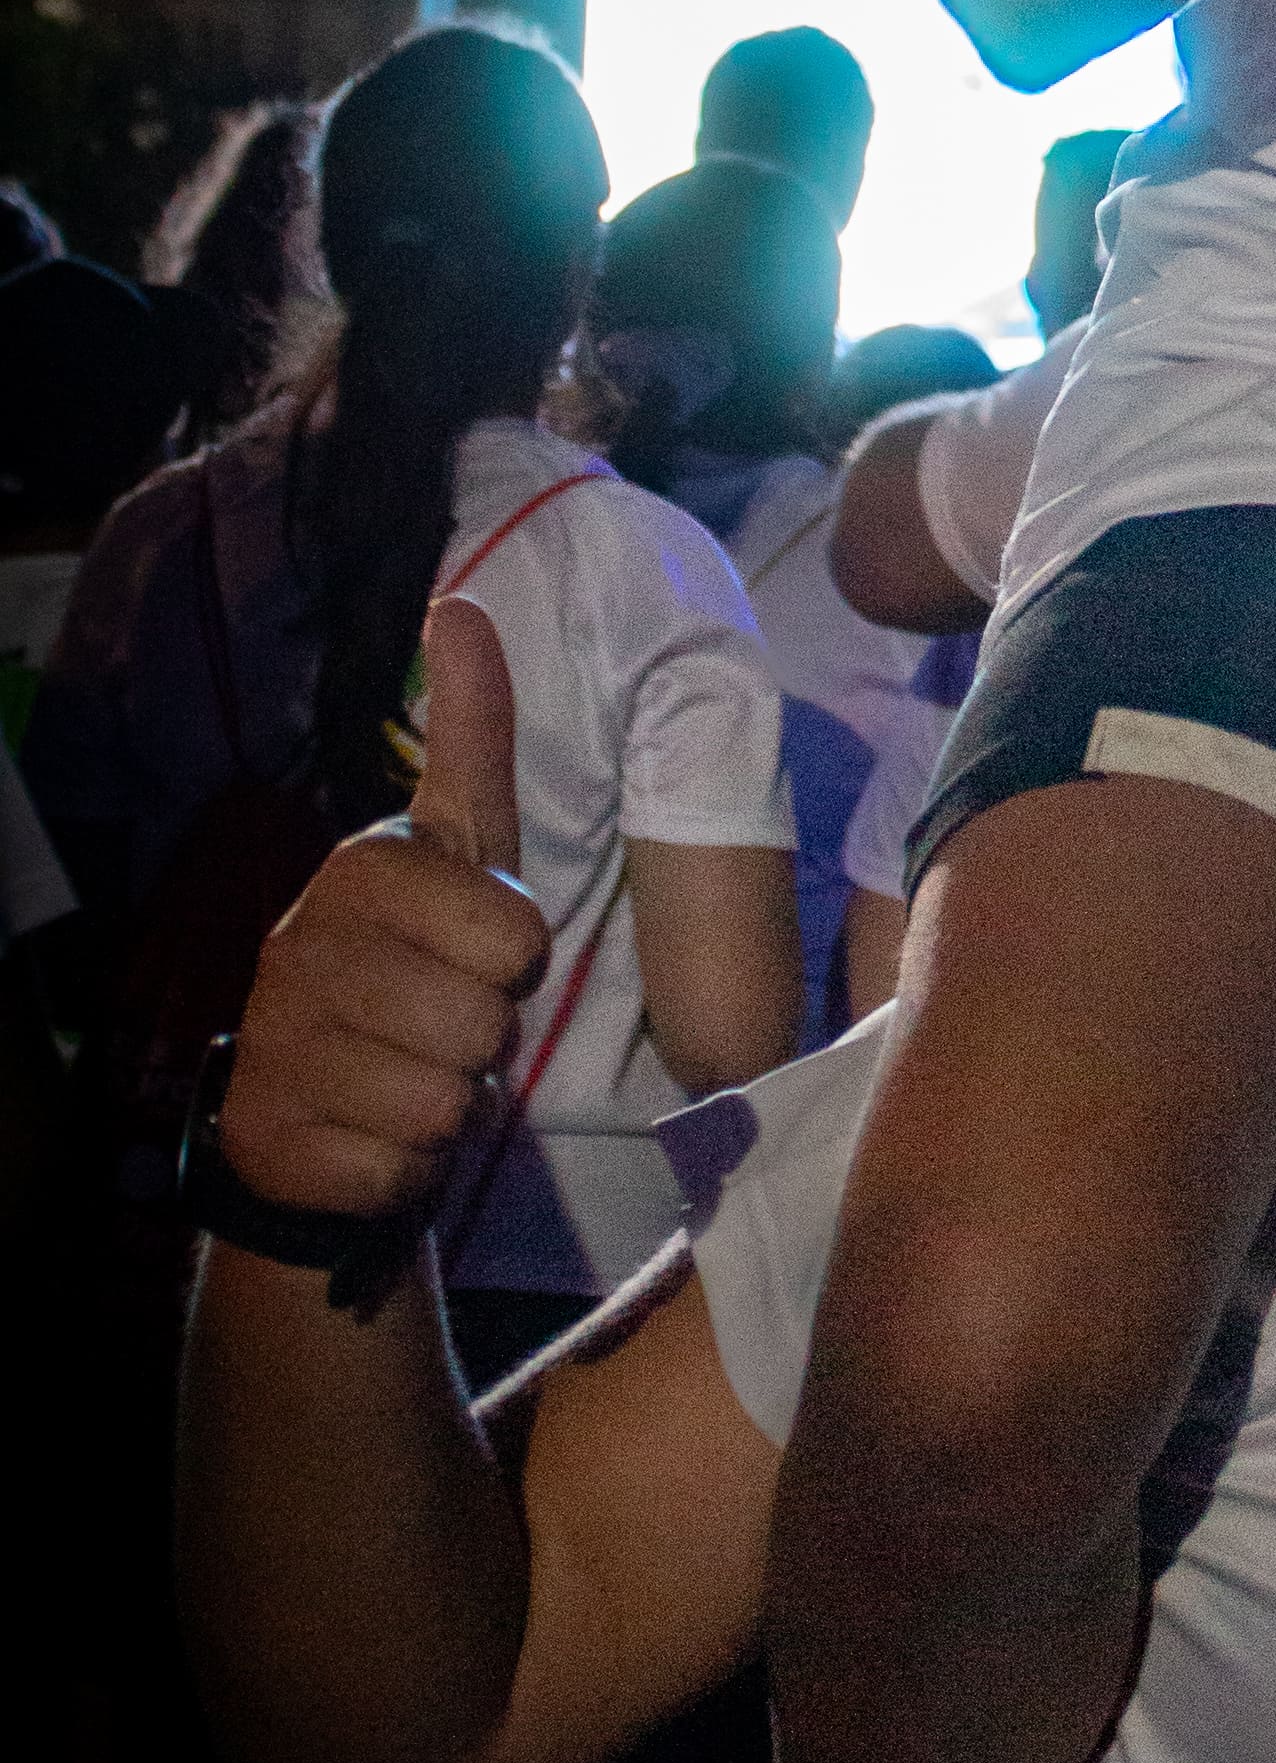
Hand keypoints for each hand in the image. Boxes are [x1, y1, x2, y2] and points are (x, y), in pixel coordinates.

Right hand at [219, 600, 546, 1220]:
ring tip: (409, 1073)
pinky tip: (370, 1130)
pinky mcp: (272, 1131)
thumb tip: (462, 600)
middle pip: (483, 1022)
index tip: (483, 947)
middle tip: (447, 1024)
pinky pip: (399, 1163)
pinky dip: (404, 1162)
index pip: (512, 933)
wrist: (321, 1106)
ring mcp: (278, 1038)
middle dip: (487, 1039)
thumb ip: (469, 736)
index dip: (516, 957)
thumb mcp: (462, 848)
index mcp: (364, 869)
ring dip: (449, 1103)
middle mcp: (303, 940)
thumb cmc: (419, 964)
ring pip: (444, 1099)